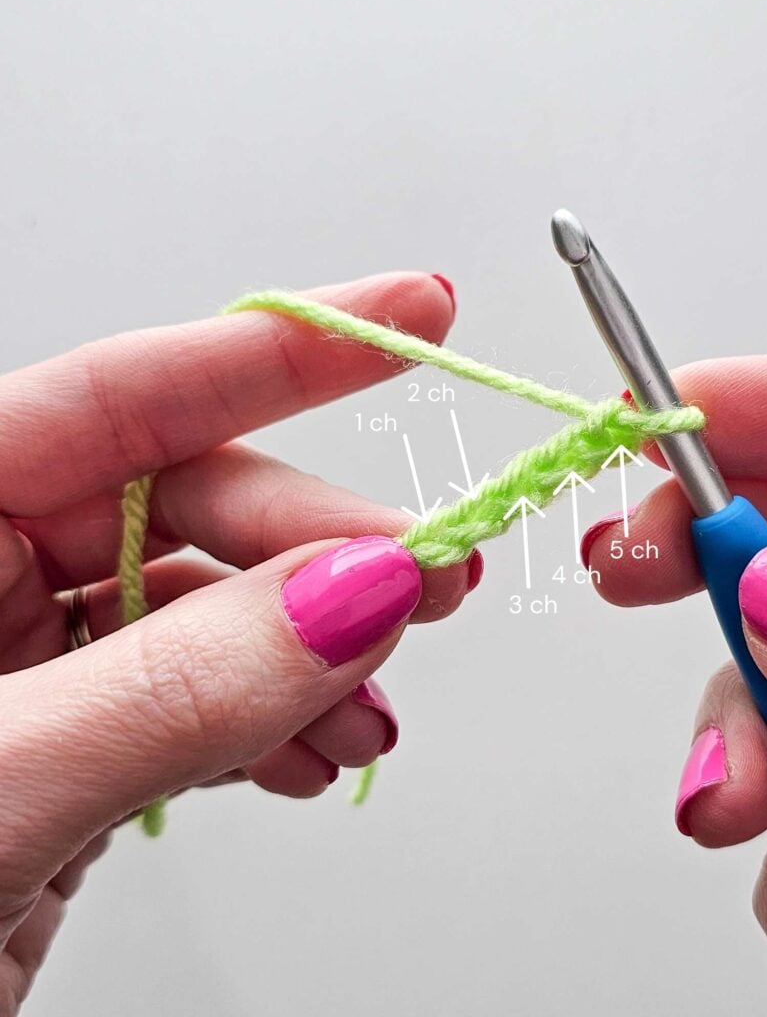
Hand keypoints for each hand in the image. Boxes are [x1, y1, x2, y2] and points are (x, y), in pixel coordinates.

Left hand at [0, 271, 478, 1013]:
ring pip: (218, 610)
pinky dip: (281, 722)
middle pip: (194, 507)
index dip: (280, 350)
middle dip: (324, 548)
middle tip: (427, 578)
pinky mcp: (76, 743)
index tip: (408, 313)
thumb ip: (174, 688)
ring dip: (318, 653)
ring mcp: (30, 664)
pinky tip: (317, 753)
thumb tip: (350, 597)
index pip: (122, 398)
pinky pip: (209, 695)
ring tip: (371, 707)